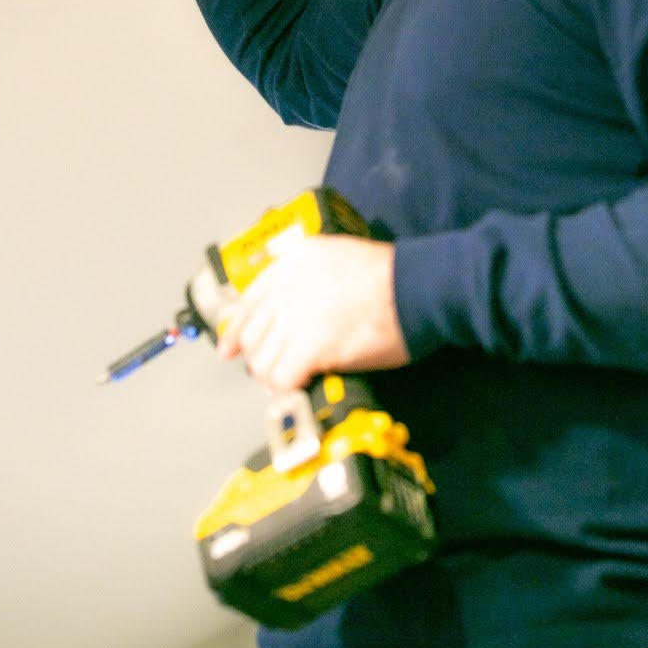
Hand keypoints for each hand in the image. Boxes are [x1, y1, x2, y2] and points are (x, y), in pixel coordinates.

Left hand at [216, 235, 410, 391]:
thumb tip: (284, 312)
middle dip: (258, 358)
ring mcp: (298, 315)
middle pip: (252, 334)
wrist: (417, 288)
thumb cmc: (388, 275)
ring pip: (262, 360)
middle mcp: (288, 285)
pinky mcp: (313, 346)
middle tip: (272, 372)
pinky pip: (283, 378)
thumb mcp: (335, 258)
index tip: (230, 348)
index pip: (249, 300)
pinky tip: (299, 389)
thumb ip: (305, 278)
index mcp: (293, 261)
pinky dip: (287, 389)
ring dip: (273, 377)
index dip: (236, 330)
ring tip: (290, 382)